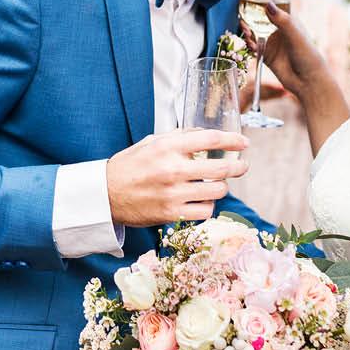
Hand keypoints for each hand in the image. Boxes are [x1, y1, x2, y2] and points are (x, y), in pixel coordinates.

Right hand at [106, 128, 249, 227]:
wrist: (106, 195)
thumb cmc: (130, 166)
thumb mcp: (151, 142)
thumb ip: (179, 137)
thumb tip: (206, 135)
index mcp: (168, 147)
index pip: (211, 139)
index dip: (233, 140)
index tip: (243, 143)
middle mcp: (173, 169)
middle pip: (221, 168)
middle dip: (239, 167)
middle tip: (242, 166)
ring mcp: (174, 193)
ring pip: (217, 191)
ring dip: (222, 187)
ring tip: (217, 184)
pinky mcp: (172, 214)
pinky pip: (205, 211)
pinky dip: (208, 205)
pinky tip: (202, 200)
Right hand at [246, 1, 326, 96]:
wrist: (308, 82)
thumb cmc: (308, 55)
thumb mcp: (295, 35)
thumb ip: (281, 20)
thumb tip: (268, 3)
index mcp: (288, 21)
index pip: (272, 6)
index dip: (261, 0)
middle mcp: (279, 30)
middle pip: (260, 18)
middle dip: (249, 16)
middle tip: (243, 17)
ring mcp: (272, 43)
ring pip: (254, 32)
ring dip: (247, 30)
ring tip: (245, 31)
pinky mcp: (266, 55)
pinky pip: (253, 47)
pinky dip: (249, 44)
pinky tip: (249, 44)